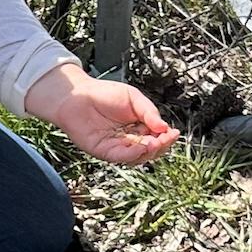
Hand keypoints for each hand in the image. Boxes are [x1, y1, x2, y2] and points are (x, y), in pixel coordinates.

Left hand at [23, 62, 177, 166]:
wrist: (77, 95)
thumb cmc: (103, 94)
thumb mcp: (133, 98)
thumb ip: (149, 112)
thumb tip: (164, 127)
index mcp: (138, 127)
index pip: (157, 137)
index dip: (167, 137)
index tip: (174, 133)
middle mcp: (129, 140)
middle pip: (151, 150)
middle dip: (161, 145)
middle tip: (166, 138)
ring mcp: (117, 147)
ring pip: (139, 156)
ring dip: (150, 151)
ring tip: (156, 142)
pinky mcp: (104, 151)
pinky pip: (122, 157)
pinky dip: (134, 154)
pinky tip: (142, 146)